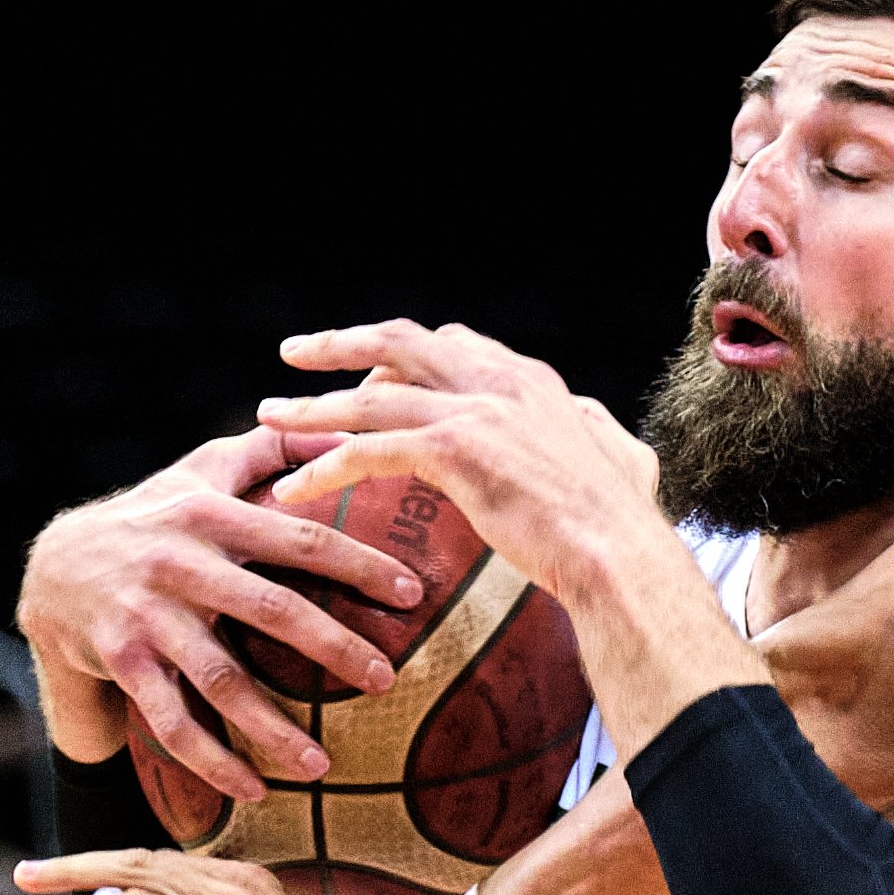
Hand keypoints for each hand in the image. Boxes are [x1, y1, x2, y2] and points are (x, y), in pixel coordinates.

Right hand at [18, 425, 425, 803]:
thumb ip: (270, 451)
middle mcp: (179, 564)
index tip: (411, 593)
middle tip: (387, 680)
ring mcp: (148, 617)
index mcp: (210, 515)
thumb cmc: (152, 517)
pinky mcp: (122, 663)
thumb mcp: (201, 471)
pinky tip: (254, 789)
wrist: (52, 568)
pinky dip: (212, 760)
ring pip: (219, 680)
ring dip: (273, 727)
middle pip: (270, 610)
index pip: (298, 538)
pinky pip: (171, 721)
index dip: (358, 564)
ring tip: (323, 765)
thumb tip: (345, 428)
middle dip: (334, 647)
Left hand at [259, 323, 664, 606]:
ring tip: (268, 418)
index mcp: (531, 380)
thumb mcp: (618, 457)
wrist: (620, 553)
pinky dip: (325, 466)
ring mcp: (477, 410)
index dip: (403, 352)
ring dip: (312, 406)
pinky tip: (293, 488)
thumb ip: (593, 429)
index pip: (452, 343)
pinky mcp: (457, 449)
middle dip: (341, 342)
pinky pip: (370, 449)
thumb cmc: (625, 524)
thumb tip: (592, 423)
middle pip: (401, 341)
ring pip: (372, 395)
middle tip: (295, 352)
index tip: (368, 369)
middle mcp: (501, 381)